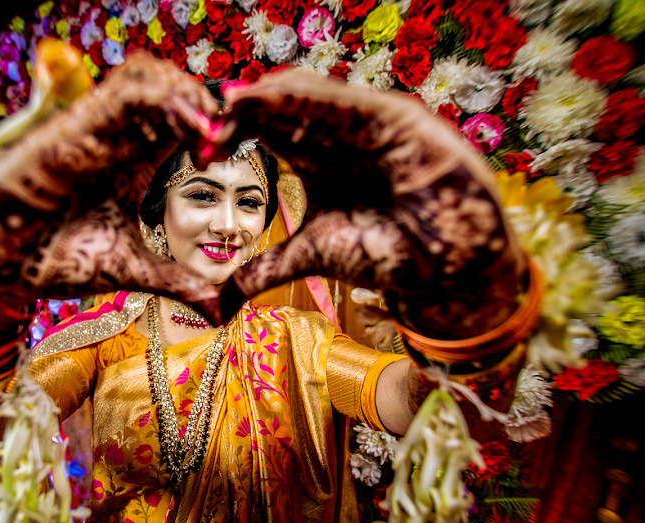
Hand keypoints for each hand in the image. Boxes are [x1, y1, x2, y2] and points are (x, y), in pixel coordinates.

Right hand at [0, 52, 225, 343]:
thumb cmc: (55, 260)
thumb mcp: (131, 269)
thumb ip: (178, 281)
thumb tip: (221, 311)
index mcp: (134, 162)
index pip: (182, 120)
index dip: (215, 127)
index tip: (235, 155)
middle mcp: (119, 138)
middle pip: (172, 87)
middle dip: (209, 104)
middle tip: (230, 139)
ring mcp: (98, 130)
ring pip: (150, 78)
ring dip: (189, 95)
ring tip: (211, 134)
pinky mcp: (77, 128)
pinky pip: (127, 93)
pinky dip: (164, 99)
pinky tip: (189, 128)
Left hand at [210, 70, 525, 338]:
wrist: (446, 269)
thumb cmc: (386, 255)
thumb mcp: (312, 256)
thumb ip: (263, 272)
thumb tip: (217, 306)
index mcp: (312, 155)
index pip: (262, 125)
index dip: (228, 130)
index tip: (198, 151)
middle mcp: (335, 132)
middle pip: (277, 102)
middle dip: (239, 108)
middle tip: (203, 123)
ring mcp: (365, 122)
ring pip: (309, 93)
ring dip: (267, 95)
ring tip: (231, 106)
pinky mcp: (396, 120)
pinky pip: (348, 100)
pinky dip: (311, 98)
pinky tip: (277, 101)